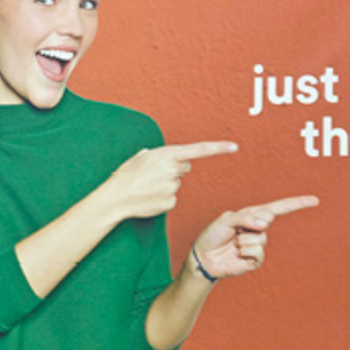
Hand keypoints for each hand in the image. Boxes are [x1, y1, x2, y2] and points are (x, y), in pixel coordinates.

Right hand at [104, 142, 237, 220]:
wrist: (115, 198)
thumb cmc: (125, 176)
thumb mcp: (140, 157)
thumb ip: (159, 155)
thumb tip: (173, 160)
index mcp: (165, 154)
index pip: (198, 150)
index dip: (218, 148)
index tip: (234, 146)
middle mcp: (172, 169)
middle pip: (184, 168)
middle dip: (173, 170)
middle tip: (153, 176)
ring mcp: (172, 187)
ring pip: (176, 184)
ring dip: (165, 185)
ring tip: (147, 188)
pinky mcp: (171, 202)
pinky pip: (172, 198)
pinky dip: (162, 198)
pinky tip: (150, 198)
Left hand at [191, 195, 318, 279]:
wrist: (204, 257)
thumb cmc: (213, 235)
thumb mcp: (226, 220)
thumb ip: (245, 217)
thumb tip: (265, 223)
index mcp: (254, 215)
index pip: (279, 208)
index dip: (297, 204)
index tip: (315, 200)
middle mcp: (259, 229)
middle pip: (266, 221)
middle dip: (248, 224)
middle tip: (234, 231)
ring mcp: (259, 244)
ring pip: (260, 239)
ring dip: (242, 241)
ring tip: (233, 243)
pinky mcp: (256, 259)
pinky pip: (257, 252)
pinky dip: (244, 252)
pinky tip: (237, 253)